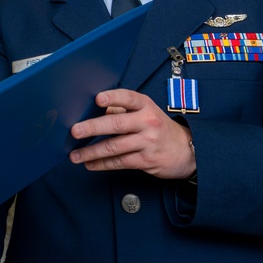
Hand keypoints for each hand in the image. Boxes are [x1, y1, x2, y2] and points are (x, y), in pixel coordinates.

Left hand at [69, 88, 195, 178]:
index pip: (128, 98)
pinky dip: (102, 164)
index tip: (98, 99)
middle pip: (116, 124)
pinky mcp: (146, 160)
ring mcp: (148, 142)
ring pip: (115, 147)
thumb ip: (122, 109)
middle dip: (93, 128)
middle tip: (75, 131)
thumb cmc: (158, 127)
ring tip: (75, 155)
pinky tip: (90, 164)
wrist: (188, 150)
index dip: (113, 98)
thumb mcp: (144, 112)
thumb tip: (94, 109)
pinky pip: (120, 162)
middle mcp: (147, 122)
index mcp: (145, 106)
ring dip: (91, 152)